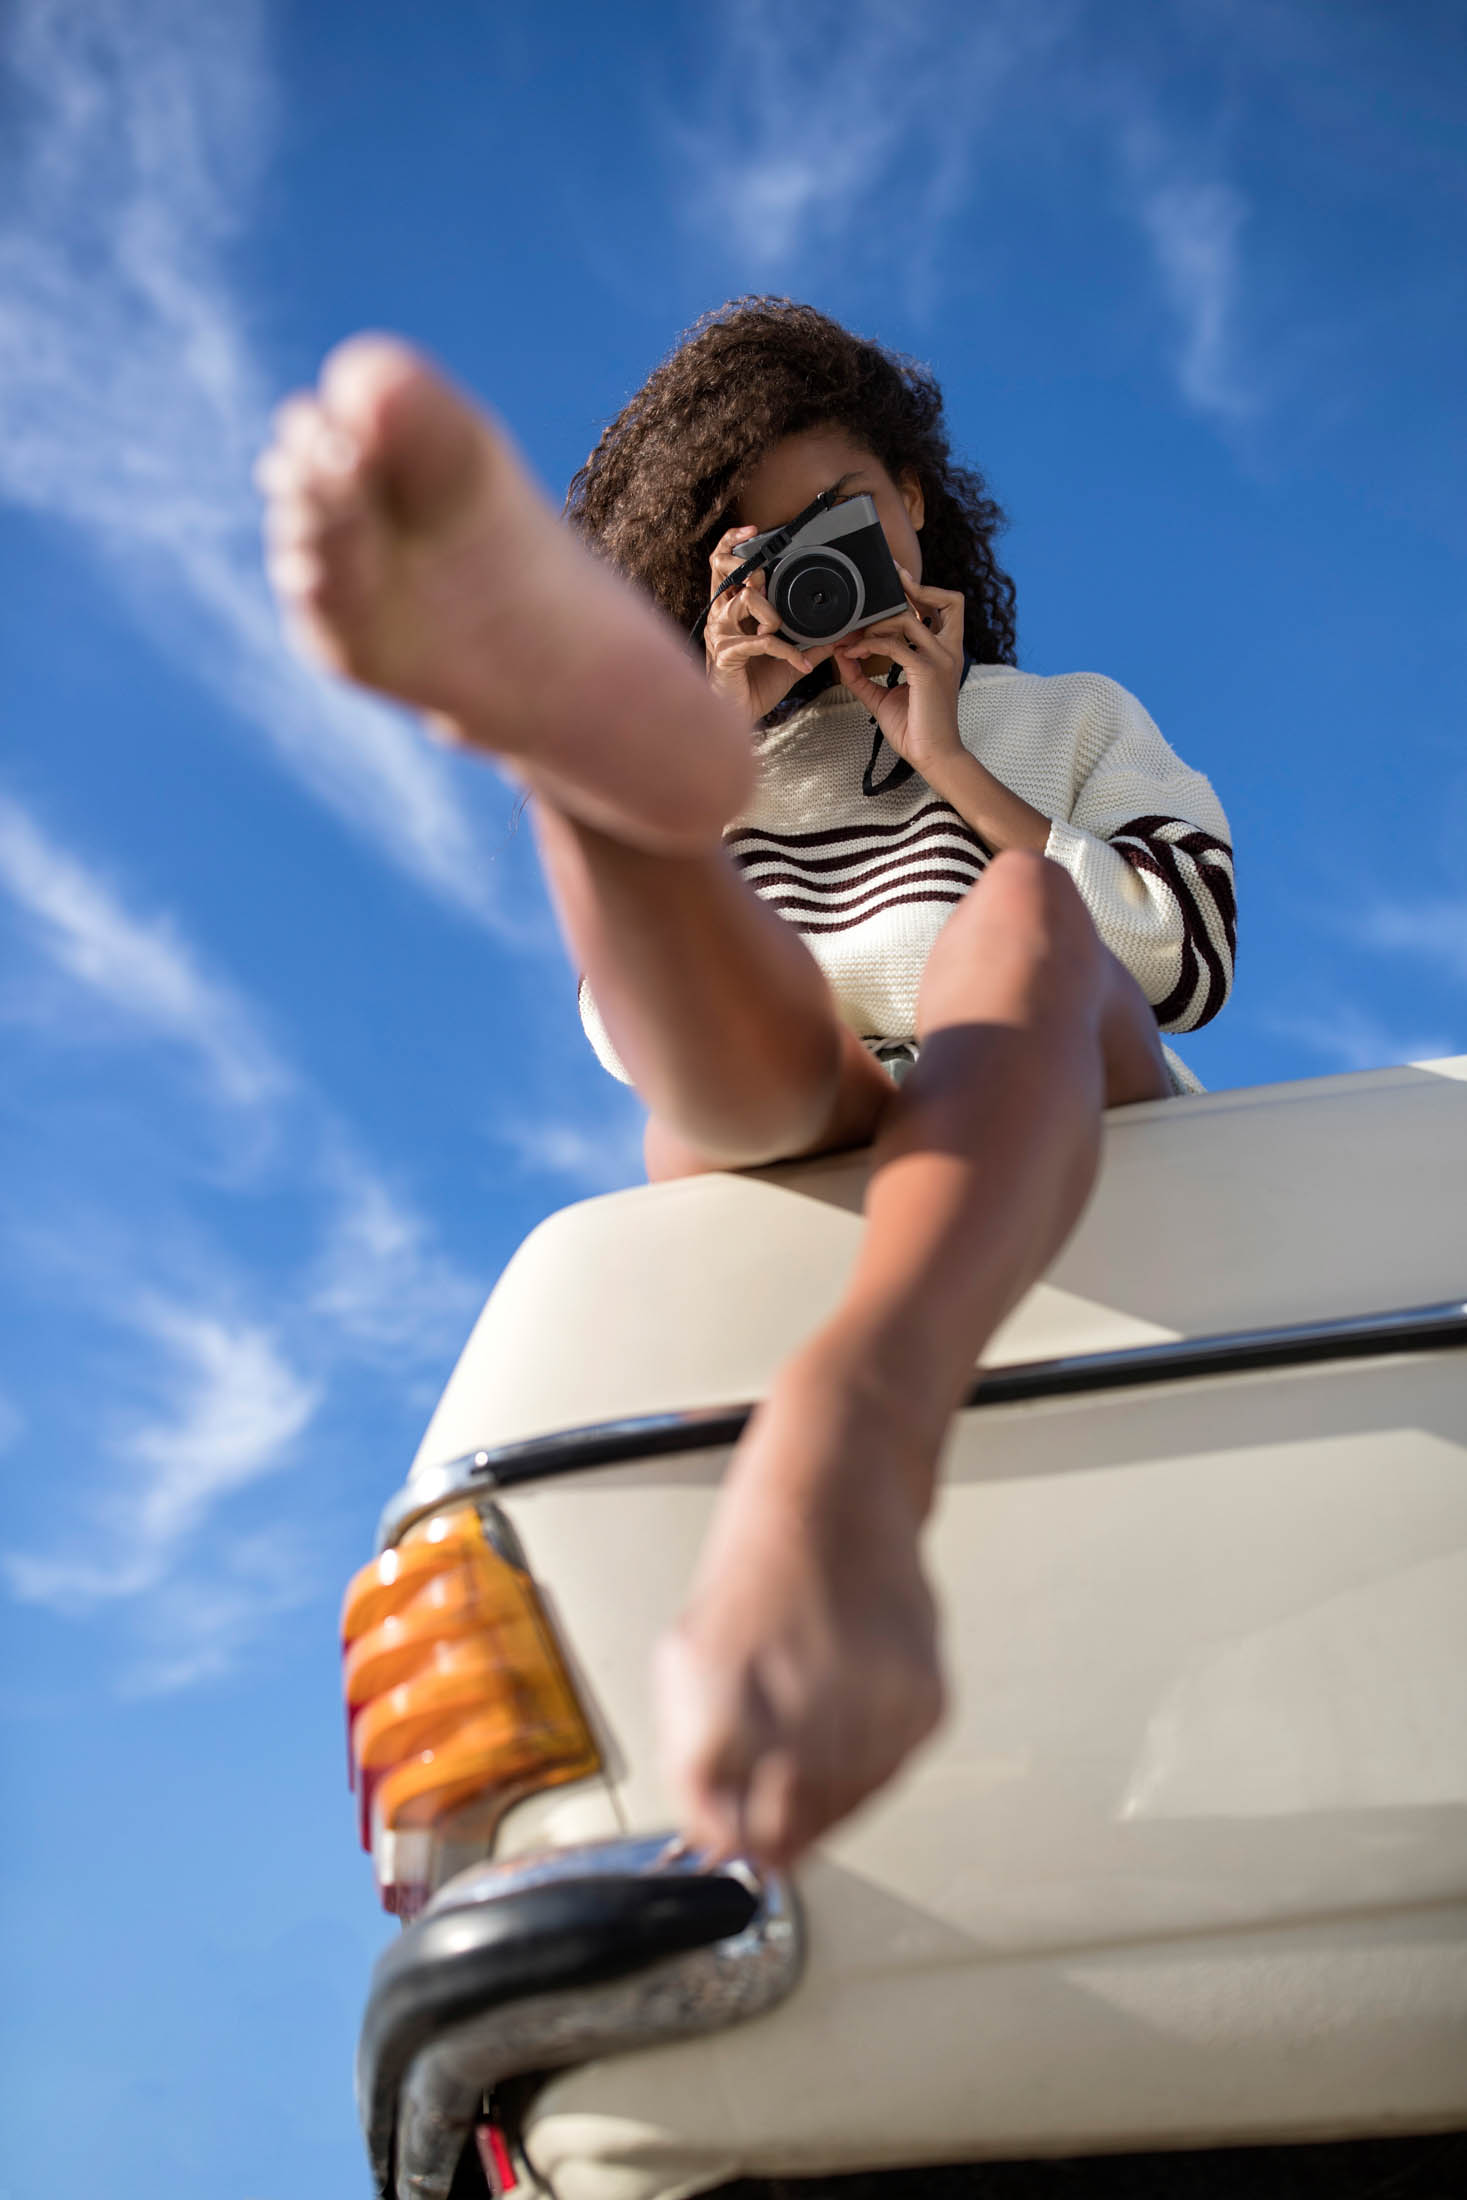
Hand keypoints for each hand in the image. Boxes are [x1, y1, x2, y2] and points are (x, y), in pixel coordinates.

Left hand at [654, 1343, 943, 1867]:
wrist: (838, 1484)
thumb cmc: (761, 1557)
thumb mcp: (693, 1652)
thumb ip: (701, 1750)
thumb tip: (716, 1830)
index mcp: (723, 1697)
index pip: (721, 1823)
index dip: (724, 1839)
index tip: (728, 1843)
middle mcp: (798, 1703)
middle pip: (789, 1828)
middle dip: (777, 1831)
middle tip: (774, 1815)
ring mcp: (867, 1702)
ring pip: (847, 1806)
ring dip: (828, 1797)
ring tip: (816, 1741)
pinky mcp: (923, 1697)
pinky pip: (894, 1770)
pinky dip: (874, 1760)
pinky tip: (854, 1715)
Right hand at [704, 526, 829, 722]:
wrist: (741, 715)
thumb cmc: (754, 684)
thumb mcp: (788, 658)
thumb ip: (811, 643)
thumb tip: (840, 634)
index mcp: (729, 609)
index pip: (722, 564)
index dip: (733, 542)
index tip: (753, 532)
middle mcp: (720, 616)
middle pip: (722, 568)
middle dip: (749, 567)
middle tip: (766, 580)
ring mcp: (720, 633)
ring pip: (746, 599)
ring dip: (772, 613)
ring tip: (780, 632)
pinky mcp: (726, 654)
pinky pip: (761, 641)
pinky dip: (787, 653)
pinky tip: (799, 665)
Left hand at [834, 569, 965, 780]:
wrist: (932, 756)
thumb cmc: (914, 728)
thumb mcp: (882, 696)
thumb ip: (863, 674)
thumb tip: (842, 653)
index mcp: (945, 653)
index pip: (947, 608)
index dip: (924, 591)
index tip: (897, 582)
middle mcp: (949, 650)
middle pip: (947, 600)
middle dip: (913, 587)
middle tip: (881, 587)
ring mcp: (940, 659)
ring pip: (909, 618)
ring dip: (875, 623)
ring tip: (854, 636)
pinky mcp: (927, 671)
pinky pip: (893, 645)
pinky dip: (869, 645)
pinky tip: (853, 654)